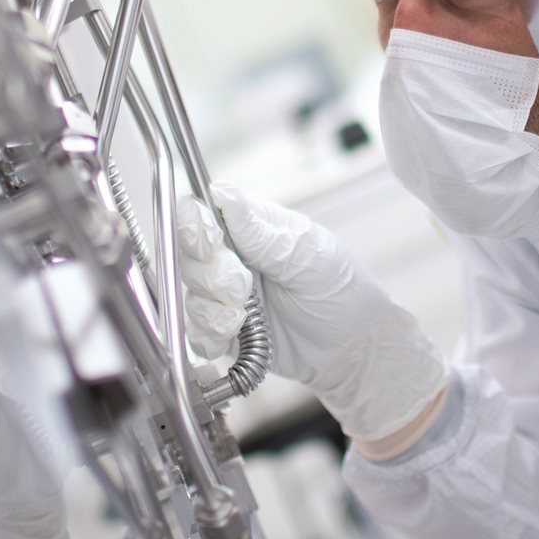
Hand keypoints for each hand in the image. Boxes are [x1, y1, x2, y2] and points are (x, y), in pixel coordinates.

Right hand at [179, 183, 447, 444]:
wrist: (350, 345)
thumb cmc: (338, 288)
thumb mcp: (303, 252)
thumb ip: (257, 229)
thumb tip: (223, 193)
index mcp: (249, 224)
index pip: (200, 211)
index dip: (194, 225)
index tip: (211, 244)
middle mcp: (232, 254)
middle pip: (187, 253)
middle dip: (212, 274)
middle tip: (242, 287)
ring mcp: (225, 292)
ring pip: (189, 292)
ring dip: (212, 307)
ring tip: (245, 316)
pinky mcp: (224, 327)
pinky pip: (196, 330)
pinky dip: (211, 335)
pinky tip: (237, 334)